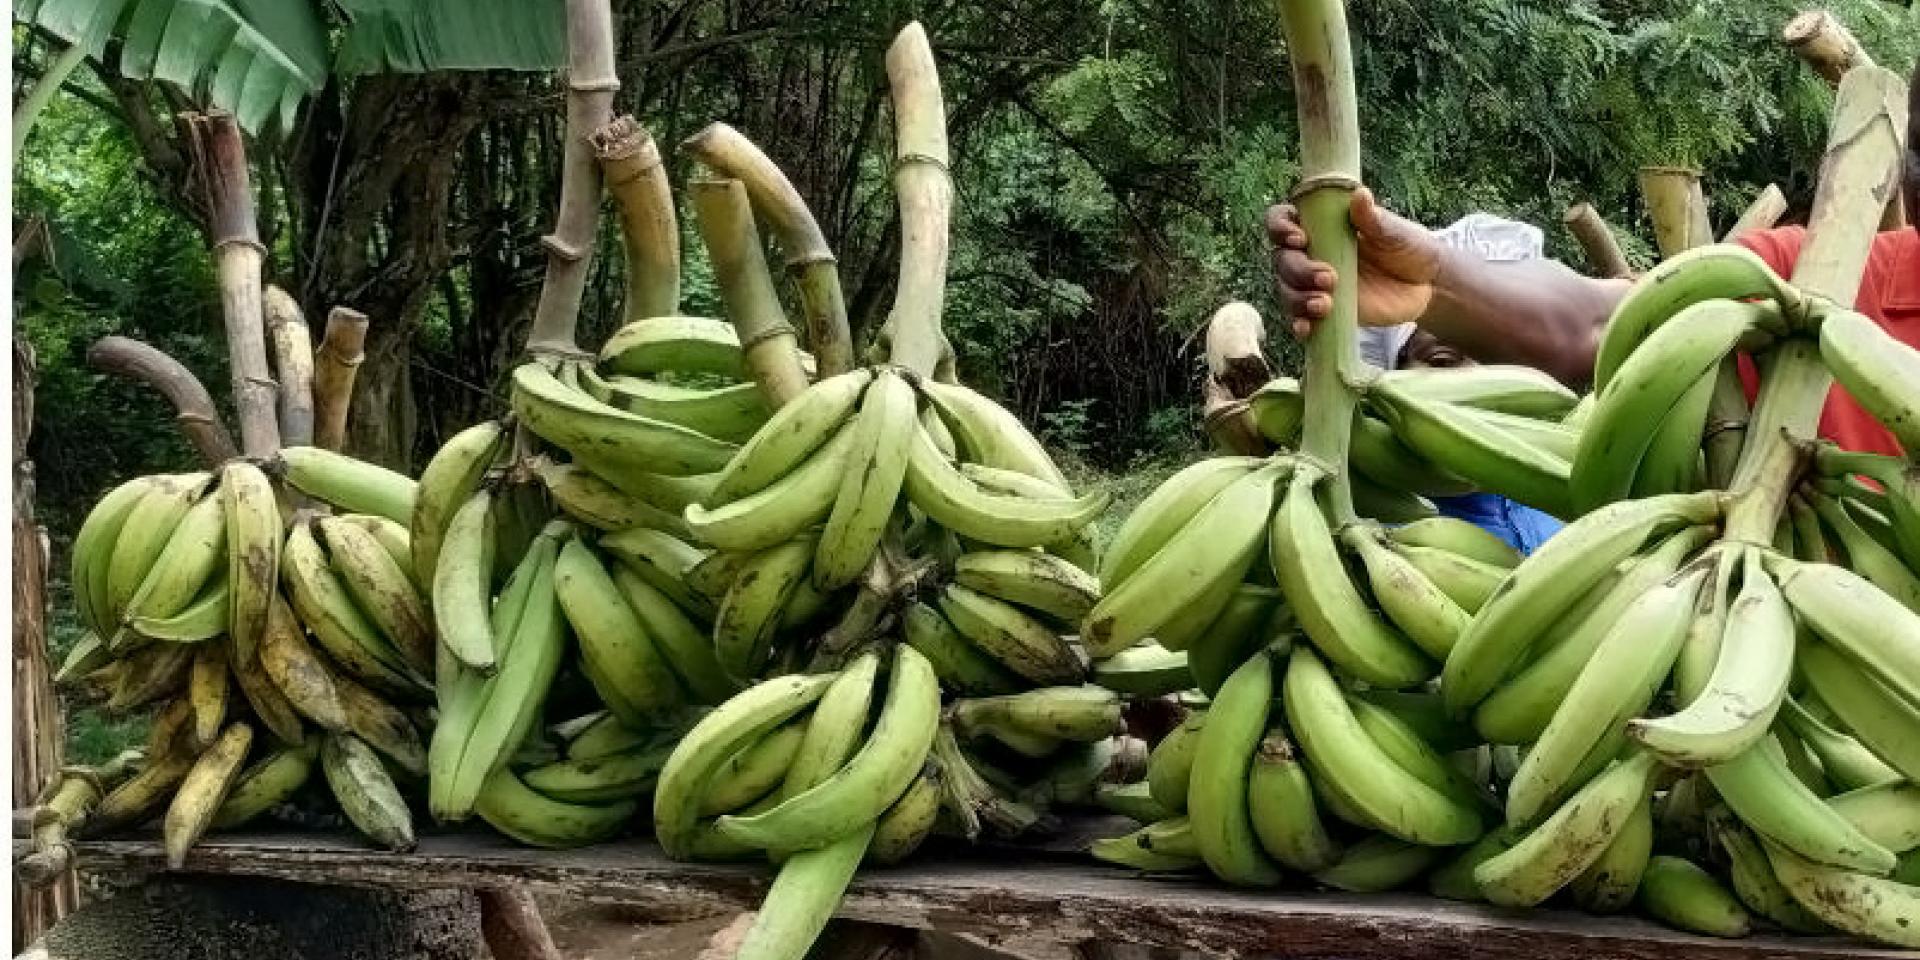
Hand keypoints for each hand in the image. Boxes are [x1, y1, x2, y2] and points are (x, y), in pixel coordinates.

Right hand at [1267, 187, 1443, 337]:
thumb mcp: (1396, 232)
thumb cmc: (1409, 248)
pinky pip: (1299, 318)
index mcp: (1322, 225)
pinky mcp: (1323, 310)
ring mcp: (1314, 284)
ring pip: (1286, 290)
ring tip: (1324, 305)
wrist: (1426, 286)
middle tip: (1329, 278)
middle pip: (1283, 259)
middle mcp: (1311, 252)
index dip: (1280, 227)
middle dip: (1298, 270)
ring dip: (1297, 299)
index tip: (1299, 239)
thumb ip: (1375, 220)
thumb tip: (1360, 195)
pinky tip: (1306, 328)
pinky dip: (1298, 324)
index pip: (1283, 219)